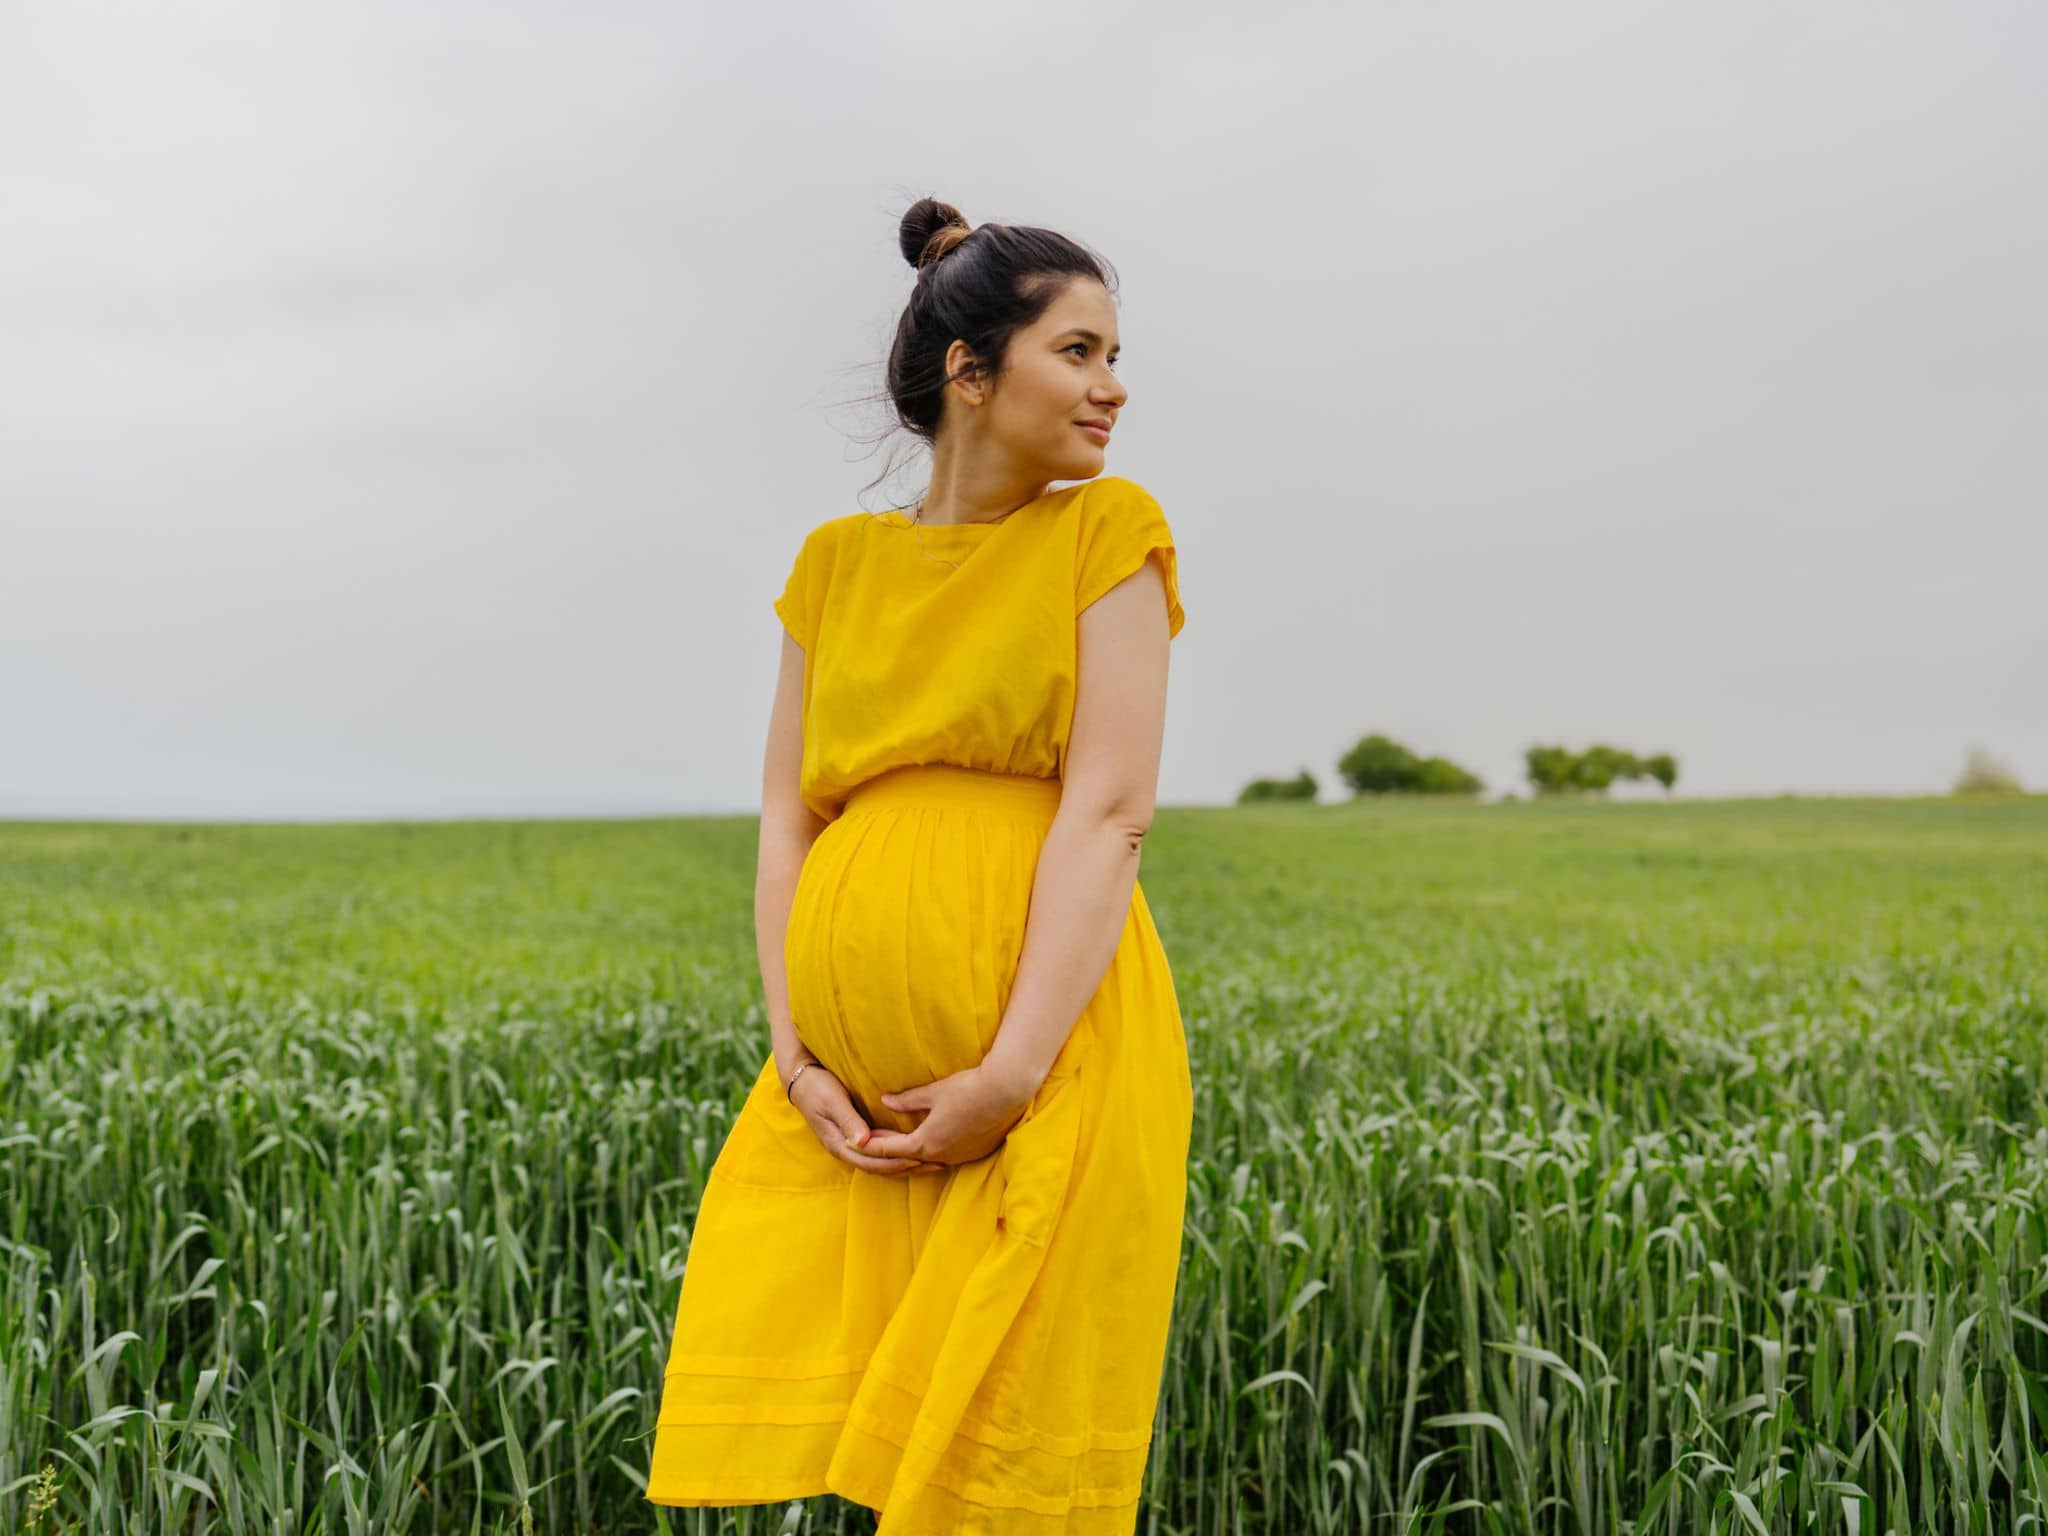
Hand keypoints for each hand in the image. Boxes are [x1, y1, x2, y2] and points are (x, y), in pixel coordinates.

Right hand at [787, 1059, 943, 1175]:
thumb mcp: (832, 1101)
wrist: (802, 1080)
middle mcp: (846, 1149)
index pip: (872, 1162)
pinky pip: (878, 1151)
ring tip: (930, 1162)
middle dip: (906, 1167)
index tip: (919, 1159)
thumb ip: (848, 1121)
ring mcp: (850, 1144)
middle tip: (935, 1164)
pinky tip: (913, 1149)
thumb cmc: (817, 1087)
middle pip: (879, 1167)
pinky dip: (896, 1153)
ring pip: (880, 1162)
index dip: (895, 1162)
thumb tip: (863, 1142)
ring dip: (904, 1163)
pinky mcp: (855, 1136)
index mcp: (839, 1144)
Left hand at [858, 1061, 1036, 1169]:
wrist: (1006, 1091)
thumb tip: (885, 1101)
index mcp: (926, 1143)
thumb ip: (907, 1100)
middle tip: (875, 1139)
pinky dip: (935, 1151)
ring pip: (929, 1161)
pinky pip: (948, 1157)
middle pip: (907, 1159)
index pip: (890, 1149)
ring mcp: (961, 1156)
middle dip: (890, 1150)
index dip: (871, 1145)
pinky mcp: (976, 1152)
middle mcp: (941, 1156)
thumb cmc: (967, 1088)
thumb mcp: (933, 1092)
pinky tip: (934, 1138)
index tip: (856, 1142)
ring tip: (903, 1139)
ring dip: (913, 1152)